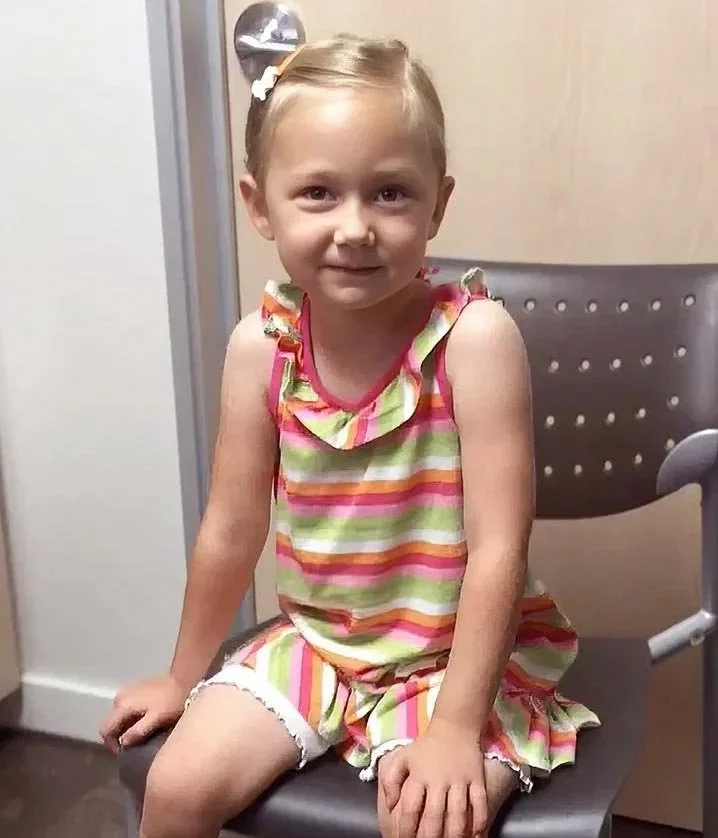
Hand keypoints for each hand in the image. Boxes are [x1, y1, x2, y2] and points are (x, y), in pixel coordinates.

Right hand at [99, 674, 189, 752]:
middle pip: (111, 722)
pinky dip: (131, 718)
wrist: (186, 678)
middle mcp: (120, 696)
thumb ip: (138, 731)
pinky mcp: (136, 688)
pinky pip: (126, 708)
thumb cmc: (172, 700)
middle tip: (134, 745)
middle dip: (118, 736)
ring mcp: (128, 690)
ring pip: (118, 716)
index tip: (125, 752)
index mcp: (123, 705)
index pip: (105, 729)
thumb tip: (123, 743)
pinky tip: (145, 722)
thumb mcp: (157, 718)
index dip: (111, 744)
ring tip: (141, 735)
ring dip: (125, 727)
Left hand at [379, 719, 487, 837]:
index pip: (409, 807)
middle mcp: (439, 780)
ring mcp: (460, 780)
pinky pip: (480, 804)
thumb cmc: (426, 747)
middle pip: (434, 815)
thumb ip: (391, 780)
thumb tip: (390, 805)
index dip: (406, 828)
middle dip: (429, 837)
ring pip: (458, 814)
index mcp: (419, 775)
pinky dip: (479, 822)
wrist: (455, 726)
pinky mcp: (477, 779)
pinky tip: (476, 837)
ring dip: (454, 834)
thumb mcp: (402, 757)